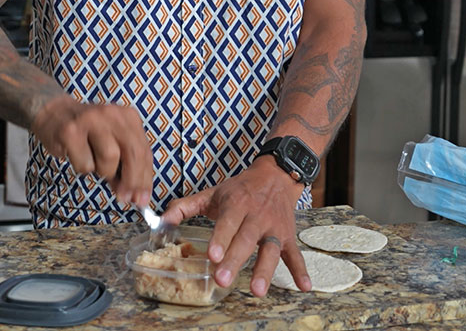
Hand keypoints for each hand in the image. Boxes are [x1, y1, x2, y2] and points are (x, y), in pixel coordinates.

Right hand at [31, 95, 151, 205]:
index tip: (142, 199)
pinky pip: (85, 163)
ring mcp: (91, 120)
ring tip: (94, 162)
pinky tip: (77, 156)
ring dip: (103, 171)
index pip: (144, 151)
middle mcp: (112, 115)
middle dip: (131, 180)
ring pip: (110, 158)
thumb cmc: (88, 134)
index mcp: (128, 117)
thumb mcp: (113, 142)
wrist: (54, 114)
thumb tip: (133, 194)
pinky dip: (83, 168)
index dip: (145, 178)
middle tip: (125, 198)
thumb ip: (126, 164)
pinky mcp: (70, 132)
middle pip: (132, 153)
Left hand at [161, 156, 309, 295]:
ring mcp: (274, 228)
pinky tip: (304, 286)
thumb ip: (185, 207)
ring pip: (271, 250)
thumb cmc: (242, 188)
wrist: (277, 174)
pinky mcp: (288, 236)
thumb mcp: (213, 192)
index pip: (228, 222)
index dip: (221, 239)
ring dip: (265, 270)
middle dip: (235, 260)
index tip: (212, 256)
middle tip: (223, 280)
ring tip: (257, 290)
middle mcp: (257, 216)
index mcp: (237, 204)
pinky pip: (295, 254)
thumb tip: (161, 221)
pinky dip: (300, 271)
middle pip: (247, 240)